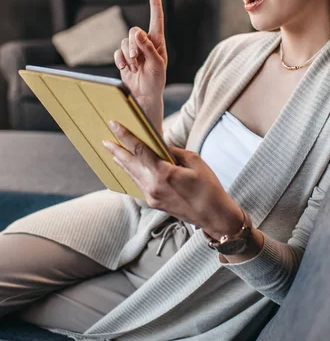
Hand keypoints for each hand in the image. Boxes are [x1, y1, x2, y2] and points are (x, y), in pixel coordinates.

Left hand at [102, 120, 244, 237]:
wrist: (213, 216)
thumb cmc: (208, 188)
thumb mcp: (195, 162)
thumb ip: (176, 152)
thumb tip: (163, 146)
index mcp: (164, 173)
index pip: (140, 150)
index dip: (125, 136)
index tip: (114, 125)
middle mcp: (153, 186)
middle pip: (129, 164)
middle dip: (116, 151)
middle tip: (104, 140)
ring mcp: (152, 197)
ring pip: (132, 175)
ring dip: (122, 163)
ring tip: (112, 152)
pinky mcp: (154, 203)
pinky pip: (139, 184)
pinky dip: (132, 174)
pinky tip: (129, 169)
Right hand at [114, 0, 166, 133]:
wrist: (145, 96)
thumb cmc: (156, 81)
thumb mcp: (157, 65)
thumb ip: (148, 48)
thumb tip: (138, 33)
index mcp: (157, 43)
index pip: (157, 21)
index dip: (155, 7)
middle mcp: (145, 44)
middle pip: (133, 31)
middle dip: (133, 44)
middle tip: (136, 59)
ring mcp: (133, 51)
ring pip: (124, 43)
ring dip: (128, 57)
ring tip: (136, 69)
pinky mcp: (124, 59)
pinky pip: (117, 53)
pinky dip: (121, 61)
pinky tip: (127, 70)